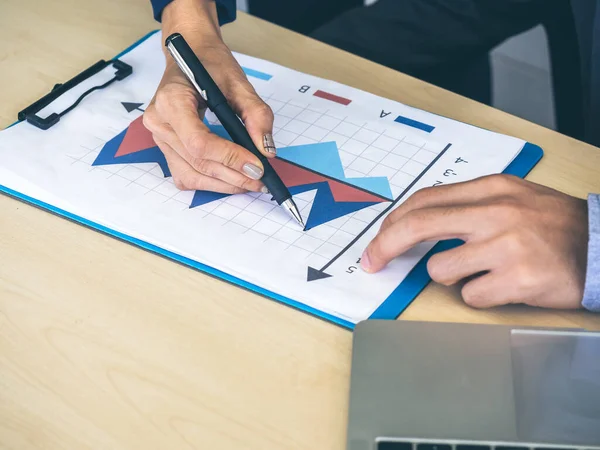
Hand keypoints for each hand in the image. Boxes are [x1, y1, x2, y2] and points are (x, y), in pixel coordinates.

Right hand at [143, 0, 275, 193]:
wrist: (192, 56)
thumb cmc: (211, 65)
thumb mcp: (239, 83)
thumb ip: (256, 115)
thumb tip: (266, 151)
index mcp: (171, 100)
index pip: (199, 141)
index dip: (230, 157)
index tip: (257, 166)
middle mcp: (159, 122)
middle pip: (197, 162)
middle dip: (233, 176)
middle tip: (261, 180)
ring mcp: (159, 138)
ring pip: (191, 175)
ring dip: (223, 184)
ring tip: (250, 183)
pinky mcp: (166, 149)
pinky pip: (186, 175)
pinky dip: (210, 182)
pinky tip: (230, 178)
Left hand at [361, 175, 588, 308]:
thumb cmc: (553, 225)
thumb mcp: (512, 198)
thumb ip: (467, 206)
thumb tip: (417, 223)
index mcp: (492, 188)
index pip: (425, 201)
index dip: (393, 222)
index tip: (377, 240)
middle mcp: (496, 212)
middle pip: (419, 225)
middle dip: (385, 246)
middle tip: (371, 262)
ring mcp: (507, 245)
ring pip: (441, 270)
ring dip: (452, 277)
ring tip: (484, 271)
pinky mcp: (518, 278)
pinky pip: (470, 296)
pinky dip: (479, 296)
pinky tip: (504, 285)